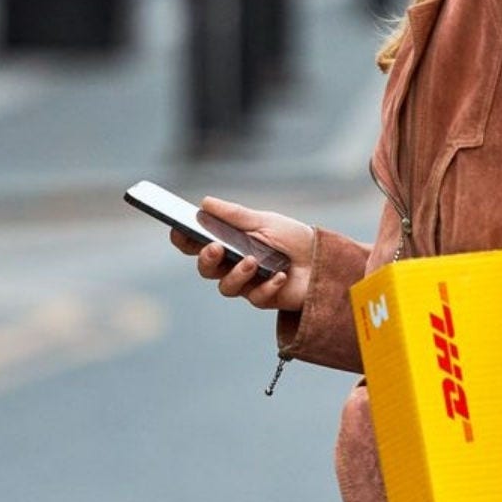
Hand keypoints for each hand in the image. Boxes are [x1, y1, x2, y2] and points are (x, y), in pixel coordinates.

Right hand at [170, 196, 314, 312]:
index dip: (183, 239)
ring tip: (252, 261)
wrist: (324, 259)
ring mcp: (247, 283)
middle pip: (206, 268)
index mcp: (229, 242)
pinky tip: (279, 275)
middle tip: (215, 248)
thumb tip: (204, 202)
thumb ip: (235, 216)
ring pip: (226, 287)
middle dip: (206, 259)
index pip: (198, 243)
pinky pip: (255, 297)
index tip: (177, 229)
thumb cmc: (293, 238)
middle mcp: (232, 264)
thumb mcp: (265, 221)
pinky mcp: (264, 298)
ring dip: (236, 274)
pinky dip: (267, 285)